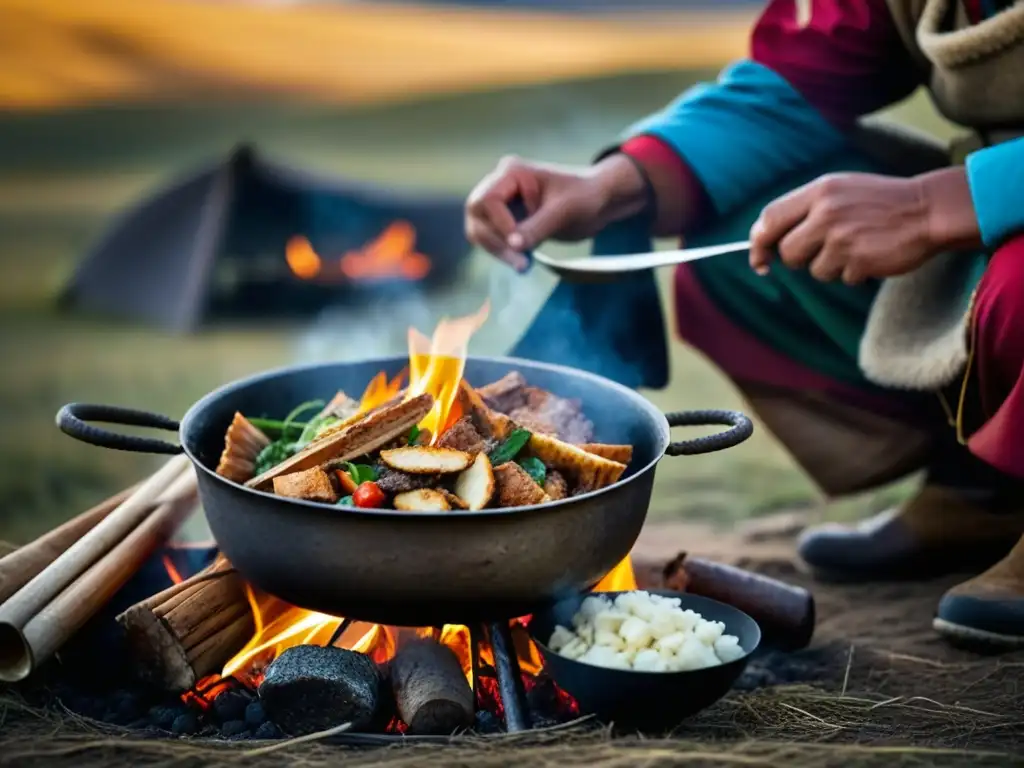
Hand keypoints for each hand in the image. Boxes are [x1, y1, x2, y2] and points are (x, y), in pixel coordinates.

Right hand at [464, 154, 645, 269]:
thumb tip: (513, 245)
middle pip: (477, 214)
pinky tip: (522, 262)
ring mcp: (503, 204)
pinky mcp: (509, 220)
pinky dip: (503, 252)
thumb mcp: (563, 211)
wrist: (600, 202)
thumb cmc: (586, 196)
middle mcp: (502, 185)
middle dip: (493, 241)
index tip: (519, 243)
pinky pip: (494, 239)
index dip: (499, 224)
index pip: (488, 200)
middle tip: (519, 263)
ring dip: (497, 250)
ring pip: (481, 229)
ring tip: (522, 265)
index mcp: (512, 172)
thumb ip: (537, 227)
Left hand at [748, 171, 969, 284]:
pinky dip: (854, 273)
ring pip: (814, 270)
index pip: (770, 218)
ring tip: (855, 248)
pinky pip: (842, 279)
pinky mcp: (859, 260)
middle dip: (799, 259)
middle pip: (787, 252)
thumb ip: (805, 209)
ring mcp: (842, 238)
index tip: (759, 259)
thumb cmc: (880, 202)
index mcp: (820, 191)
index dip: (758, 242)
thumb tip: (765, 237)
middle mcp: (826, 213)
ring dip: (831, 267)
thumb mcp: (840, 190)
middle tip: (823, 251)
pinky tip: (871, 255)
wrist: (928, 209)